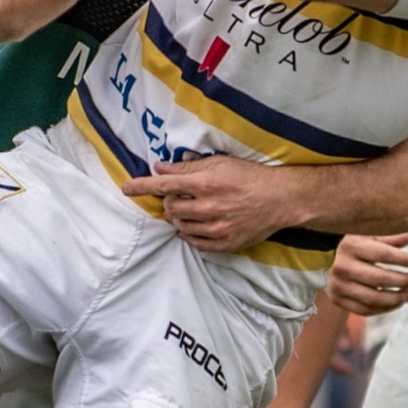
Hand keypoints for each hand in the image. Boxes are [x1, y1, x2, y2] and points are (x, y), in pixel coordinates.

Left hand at [126, 154, 297, 254]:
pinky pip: (195, 243)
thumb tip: (160, 167)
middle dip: (171, 202)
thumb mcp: (219, 164)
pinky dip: (190, 234)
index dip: (142, 186)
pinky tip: (199, 225)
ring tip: (194, 210)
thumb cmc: (249, 177)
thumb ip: (187, 168)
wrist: (280, 200)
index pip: (165, 185)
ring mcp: (217, 228)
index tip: (127, 188)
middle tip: (183, 197)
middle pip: (171, 209)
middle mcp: (209, 207)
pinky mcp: (225, 244)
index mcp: (206, 183)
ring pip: (181, 226)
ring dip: (180, 218)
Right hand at [325, 233, 407, 315]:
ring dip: (398, 298)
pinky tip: (398, 302)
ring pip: (374, 298)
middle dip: (405, 281)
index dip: (405, 260)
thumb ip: (389, 237)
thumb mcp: (369, 236)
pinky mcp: (337, 299)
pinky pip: (365, 310)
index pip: (384, 254)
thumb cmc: (354, 246)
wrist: (324, 260)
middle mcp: (342, 266)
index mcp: (351, 246)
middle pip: (380, 279)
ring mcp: (338, 285)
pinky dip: (385, 308)